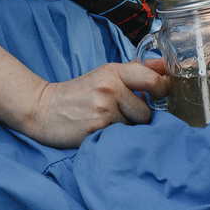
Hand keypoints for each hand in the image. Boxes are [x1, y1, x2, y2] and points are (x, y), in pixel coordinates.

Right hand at [23, 59, 170, 148]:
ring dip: (126, 130)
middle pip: (147, 113)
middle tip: (119, 115)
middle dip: (137, 118)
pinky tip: (101, 132)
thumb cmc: (78, 94)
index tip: (156, 97)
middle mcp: (110, 88)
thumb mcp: (104, 75)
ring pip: (134, 128)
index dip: (161, 92)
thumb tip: (166, 71)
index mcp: (114, 72)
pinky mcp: (96, 129)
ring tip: (107, 123)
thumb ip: (134, 73)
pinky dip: (114, 139)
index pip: (153, 80)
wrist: (43, 109)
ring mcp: (103, 110)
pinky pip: (121, 138)